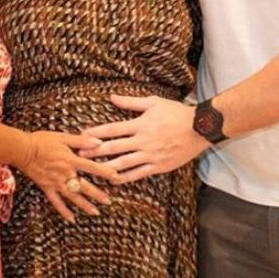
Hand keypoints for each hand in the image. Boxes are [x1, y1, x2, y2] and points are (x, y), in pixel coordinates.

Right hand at [16, 130, 117, 221]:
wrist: (23, 149)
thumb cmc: (42, 140)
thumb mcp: (63, 136)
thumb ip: (81, 140)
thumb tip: (98, 142)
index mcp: (71, 160)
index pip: (92, 167)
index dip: (105, 172)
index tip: (116, 177)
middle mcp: (65, 174)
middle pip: (85, 186)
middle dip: (97, 194)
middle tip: (108, 201)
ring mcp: (56, 183)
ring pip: (73, 197)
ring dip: (85, 205)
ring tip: (96, 212)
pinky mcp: (46, 188)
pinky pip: (56, 202)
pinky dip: (64, 211)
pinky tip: (72, 219)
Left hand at [81, 95, 209, 182]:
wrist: (198, 128)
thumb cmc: (175, 112)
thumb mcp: (153, 102)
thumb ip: (131, 102)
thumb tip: (111, 97)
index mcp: (140, 124)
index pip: (112, 129)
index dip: (95, 133)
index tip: (82, 136)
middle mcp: (142, 141)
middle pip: (113, 148)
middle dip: (94, 152)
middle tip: (79, 156)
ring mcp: (150, 155)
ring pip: (123, 164)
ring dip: (106, 167)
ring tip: (93, 170)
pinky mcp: (158, 166)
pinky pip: (138, 174)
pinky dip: (125, 178)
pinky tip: (114, 180)